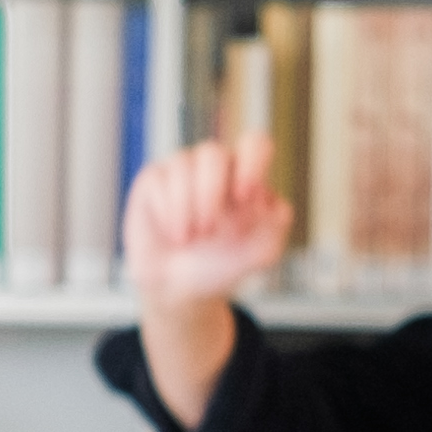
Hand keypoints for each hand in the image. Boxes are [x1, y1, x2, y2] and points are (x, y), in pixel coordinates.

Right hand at [120, 135, 291, 313]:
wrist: (179, 286)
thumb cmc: (222, 264)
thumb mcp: (262, 252)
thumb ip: (277, 223)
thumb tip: (266, 197)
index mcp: (246, 175)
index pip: (254, 146)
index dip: (250, 163)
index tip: (244, 197)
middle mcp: (215, 166)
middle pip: (213, 154)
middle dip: (210, 194)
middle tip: (209, 230)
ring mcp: (183, 169)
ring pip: (184, 166)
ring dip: (186, 208)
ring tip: (188, 239)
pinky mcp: (154, 178)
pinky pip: (159, 182)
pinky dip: (167, 213)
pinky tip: (172, 232)